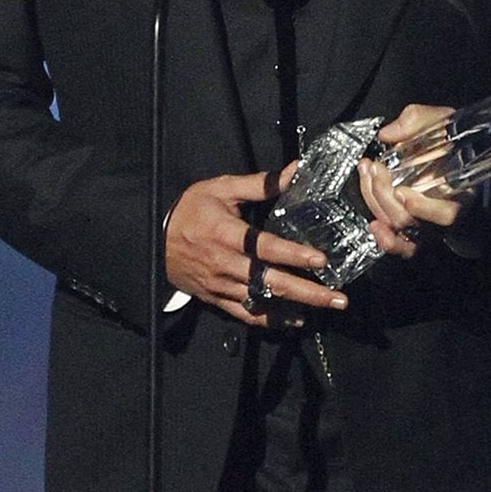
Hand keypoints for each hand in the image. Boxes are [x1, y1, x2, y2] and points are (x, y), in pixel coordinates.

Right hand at [165, 163, 344, 328]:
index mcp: (227, 234)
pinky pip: (246, 314)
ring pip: (262, 300)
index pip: (265, 247)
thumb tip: (294, 171)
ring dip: (296, 306)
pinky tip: (294, 319)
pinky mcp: (216, 298)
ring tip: (325, 307)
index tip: (321, 260)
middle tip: (338, 298)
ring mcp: (221, 284)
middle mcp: (226, 263)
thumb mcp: (220, 189)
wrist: (152, 239)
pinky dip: (271, 320)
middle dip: (308, 291)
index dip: (293, 254)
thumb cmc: (189, 210)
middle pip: (271, 280)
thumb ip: (259, 183)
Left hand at [357, 104, 471, 259]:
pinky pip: (403, 246)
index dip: (423, 208)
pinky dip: (386, 240)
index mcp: (459, 189)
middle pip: (410, 220)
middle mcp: (444, 211)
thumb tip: (388, 135)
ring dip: (375, 202)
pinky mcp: (413, 230)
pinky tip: (374, 226)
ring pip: (398, 227)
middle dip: (384, 194)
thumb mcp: (440, 121)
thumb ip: (416, 120)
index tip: (401, 191)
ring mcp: (426, 222)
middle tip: (375, 168)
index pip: (446, 214)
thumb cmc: (449, 140)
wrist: (457, 152)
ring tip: (368, 174)